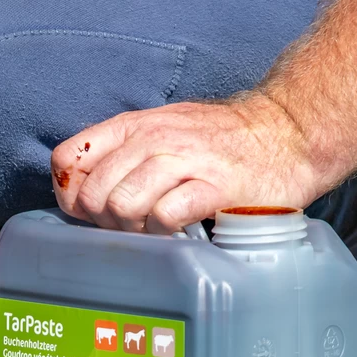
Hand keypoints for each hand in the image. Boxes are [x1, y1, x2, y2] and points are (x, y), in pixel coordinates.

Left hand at [50, 93, 343, 233]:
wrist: (288, 133)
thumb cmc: (218, 144)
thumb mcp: (160, 134)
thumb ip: (118, 157)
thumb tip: (76, 195)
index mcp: (133, 126)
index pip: (67, 160)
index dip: (72, 195)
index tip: (94, 210)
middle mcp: (153, 138)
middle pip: (92, 193)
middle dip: (104, 220)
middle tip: (132, 223)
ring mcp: (184, 160)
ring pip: (123, 205)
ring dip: (134, 228)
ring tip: (156, 226)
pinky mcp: (214, 186)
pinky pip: (164, 216)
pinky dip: (164, 231)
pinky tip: (179, 227)